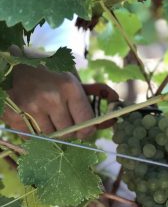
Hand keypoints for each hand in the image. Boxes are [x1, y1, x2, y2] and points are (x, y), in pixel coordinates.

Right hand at [3, 65, 117, 137]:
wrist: (13, 68)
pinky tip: (32, 118)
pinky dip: (34, 132)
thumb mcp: (70, 80)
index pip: (87, 125)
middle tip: (60, 118)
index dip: (86, 130)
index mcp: (69, 87)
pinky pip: (32, 138)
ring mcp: (32, 108)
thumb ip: (94, 92)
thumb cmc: (47, 76)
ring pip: (51, 137)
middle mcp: (52, 98)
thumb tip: (116, 98)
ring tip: (44, 115)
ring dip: (50, 131)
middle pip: (69, 134)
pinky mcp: (15, 116)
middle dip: (67, 130)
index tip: (82, 127)